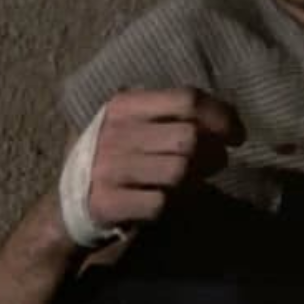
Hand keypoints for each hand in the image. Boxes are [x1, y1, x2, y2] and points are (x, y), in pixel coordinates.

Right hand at [86, 87, 243, 228]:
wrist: (67, 203)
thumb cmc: (113, 156)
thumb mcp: (129, 122)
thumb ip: (167, 112)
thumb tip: (226, 116)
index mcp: (124, 105)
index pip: (186, 99)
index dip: (221, 116)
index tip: (236, 135)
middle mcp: (115, 133)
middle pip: (189, 138)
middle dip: (214, 153)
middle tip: (216, 162)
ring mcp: (109, 169)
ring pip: (180, 170)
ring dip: (197, 180)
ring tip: (194, 181)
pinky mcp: (108, 202)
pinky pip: (161, 202)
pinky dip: (175, 204)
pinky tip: (171, 200)